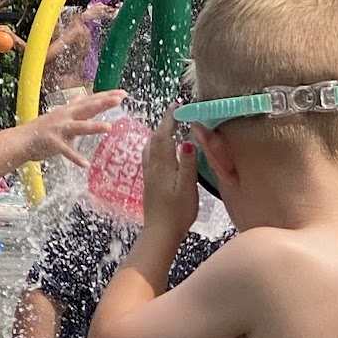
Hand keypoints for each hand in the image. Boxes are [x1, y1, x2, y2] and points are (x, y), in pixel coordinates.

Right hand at [18, 88, 115, 167]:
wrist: (22, 140)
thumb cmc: (43, 129)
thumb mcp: (61, 114)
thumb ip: (74, 106)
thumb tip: (83, 95)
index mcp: (70, 111)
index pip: (91, 101)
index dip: (106, 97)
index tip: (123, 93)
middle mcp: (66, 117)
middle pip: (87, 108)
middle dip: (103, 103)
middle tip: (119, 99)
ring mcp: (59, 129)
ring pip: (79, 127)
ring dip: (93, 127)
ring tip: (108, 127)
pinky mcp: (53, 143)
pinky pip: (66, 151)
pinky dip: (75, 158)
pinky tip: (85, 164)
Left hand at [141, 107, 199, 238]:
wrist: (160, 232)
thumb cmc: (177, 212)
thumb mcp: (187, 188)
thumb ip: (188, 164)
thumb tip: (188, 141)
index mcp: (163, 164)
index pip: (164, 134)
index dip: (170, 118)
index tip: (177, 105)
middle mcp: (153, 165)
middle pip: (156, 138)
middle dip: (165, 124)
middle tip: (177, 114)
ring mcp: (149, 173)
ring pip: (151, 146)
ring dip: (159, 134)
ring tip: (170, 129)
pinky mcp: (149, 181)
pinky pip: (150, 156)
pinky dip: (156, 146)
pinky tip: (162, 151)